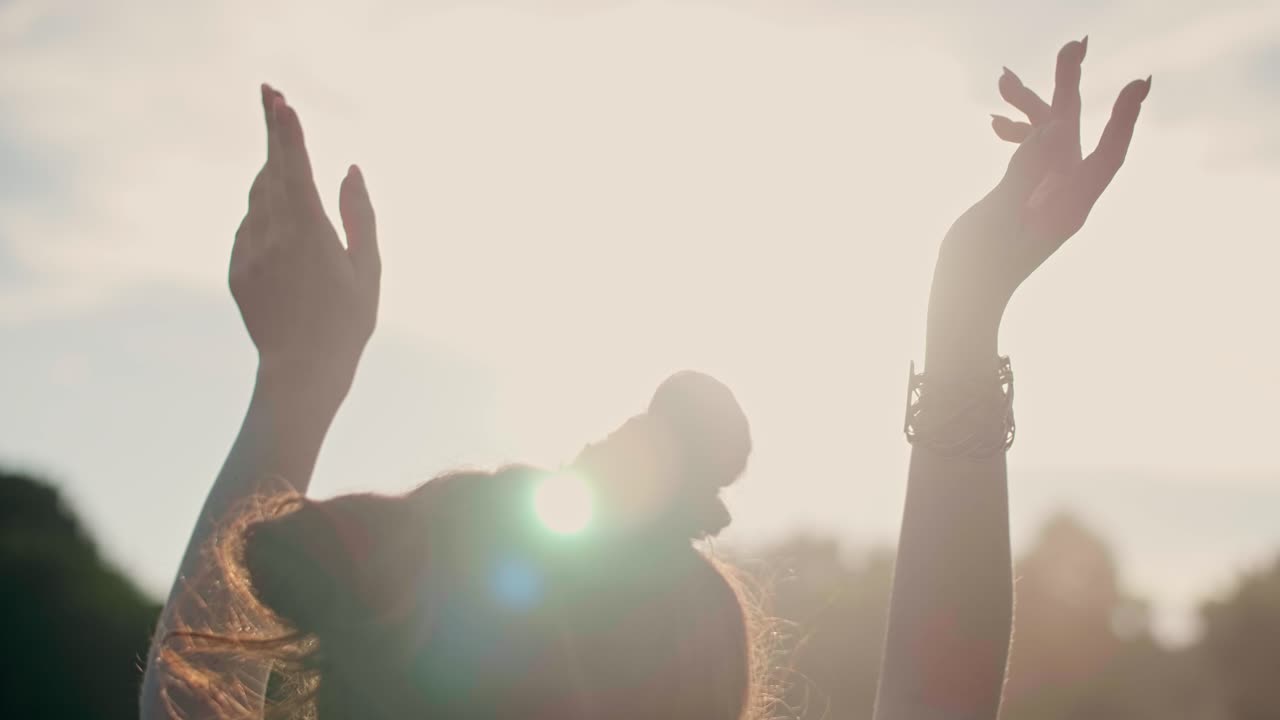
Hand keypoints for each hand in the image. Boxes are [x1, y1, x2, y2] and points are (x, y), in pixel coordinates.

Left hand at [231, 85, 379, 393]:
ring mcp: (249, 253)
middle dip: (272, 133)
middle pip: (269, 171)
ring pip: (257, 196)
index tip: (279, 100)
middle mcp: (272, 237)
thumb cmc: (347, 323)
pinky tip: (286, 228)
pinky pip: (249, 226)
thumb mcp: (368, 270)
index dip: (286, 130)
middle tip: (271, 95)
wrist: (300, 372)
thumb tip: (349, 169)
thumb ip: (359, 215)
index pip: (294, 168)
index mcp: (309, 234)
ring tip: (288, 163)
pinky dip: (265, 213)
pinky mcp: (237, 269)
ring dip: (272, 173)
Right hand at [927, 39, 1150, 371]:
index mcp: (1069, 207)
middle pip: (1076, 136)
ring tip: (1003, 80)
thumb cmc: (977, 268)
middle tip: (1071, 45)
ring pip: (1050, 142)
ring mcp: (1047, 200)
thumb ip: (1025, 171)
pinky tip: (995, 125)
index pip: (1106, 154)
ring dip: (1031, 110)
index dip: (1124, 117)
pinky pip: (1032, 158)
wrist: (962, 304)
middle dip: (1070, 90)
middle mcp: (1065, 199)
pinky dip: (1019, 136)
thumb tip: (1053, 129)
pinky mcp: (1029, 201)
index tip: (1139, 82)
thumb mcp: (997, 216)